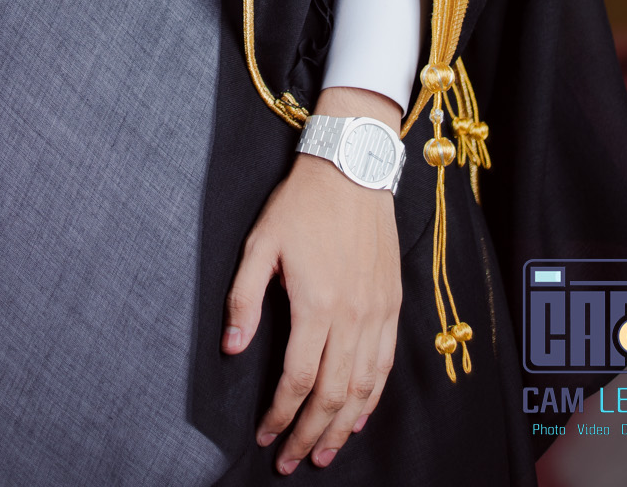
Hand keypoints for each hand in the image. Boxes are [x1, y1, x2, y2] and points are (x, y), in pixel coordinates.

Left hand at [222, 87, 402, 472]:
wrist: (353, 168)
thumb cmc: (301, 204)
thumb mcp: (260, 243)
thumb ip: (244, 297)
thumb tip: (234, 347)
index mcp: (317, 304)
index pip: (298, 378)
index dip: (279, 414)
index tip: (264, 435)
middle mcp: (352, 317)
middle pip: (332, 395)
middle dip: (309, 434)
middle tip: (290, 462)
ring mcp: (377, 313)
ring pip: (363, 389)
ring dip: (342, 428)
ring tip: (322, 453)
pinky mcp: (392, 305)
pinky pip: (385, 365)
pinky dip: (371, 398)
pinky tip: (357, 416)